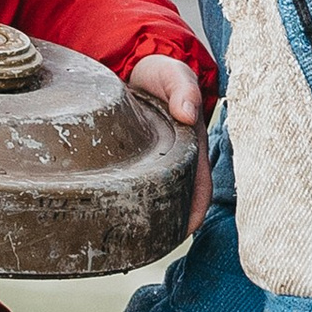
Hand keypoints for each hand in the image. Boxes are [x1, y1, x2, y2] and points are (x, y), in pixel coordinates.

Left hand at [128, 52, 211, 229]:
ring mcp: (158, 163)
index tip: (183, 231)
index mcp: (192, 147)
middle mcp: (178, 160)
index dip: (195, 211)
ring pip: (159, 199)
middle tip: (146, 248)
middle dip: (169, 226)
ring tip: (128, 243)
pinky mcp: (137, 162)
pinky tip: (112, 218)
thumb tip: (188, 113)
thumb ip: (182, 87)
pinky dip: (131, 204)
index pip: (199, 187)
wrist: (134, 63)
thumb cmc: (159, 72)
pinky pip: (137, 188)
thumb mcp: (172, 73)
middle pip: (179, 201)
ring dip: (150, 220)